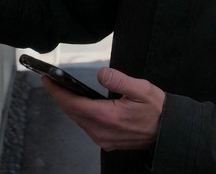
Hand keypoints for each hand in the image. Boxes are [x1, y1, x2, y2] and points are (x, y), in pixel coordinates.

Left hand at [41, 67, 164, 150]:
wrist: (167, 131)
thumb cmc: (156, 109)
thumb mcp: (141, 88)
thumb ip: (119, 80)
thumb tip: (101, 73)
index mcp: (108, 117)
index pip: (74, 104)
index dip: (58, 92)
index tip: (47, 80)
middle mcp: (102, 131)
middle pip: (72, 113)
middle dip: (60, 96)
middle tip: (51, 81)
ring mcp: (103, 138)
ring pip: (78, 120)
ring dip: (69, 105)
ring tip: (62, 89)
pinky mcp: (107, 141)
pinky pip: (86, 126)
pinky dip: (79, 113)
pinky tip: (80, 103)